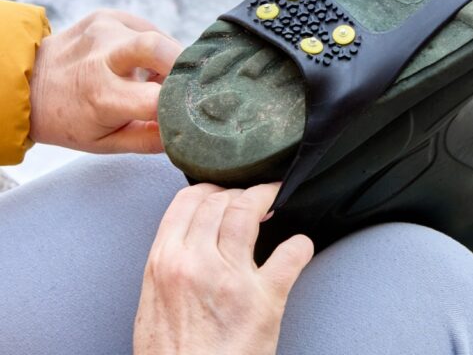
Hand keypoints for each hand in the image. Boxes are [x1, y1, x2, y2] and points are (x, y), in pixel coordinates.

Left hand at [29, 9, 181, 152]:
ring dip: (169, 59)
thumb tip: (184, 131)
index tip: (187, 111)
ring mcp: (103, 31)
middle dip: (184, 65)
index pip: (157, 98)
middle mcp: (101, 58)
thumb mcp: (106, 143)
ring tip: (157, 77)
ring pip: (159, 38)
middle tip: (188, 83)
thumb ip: (149, 140)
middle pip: (157, 47)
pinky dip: (154, 47)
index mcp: (103, 97)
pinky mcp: (106, 16)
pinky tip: (139, 61)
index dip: (180, 105)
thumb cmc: (70, 117)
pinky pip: (147, 29)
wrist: (28, 84)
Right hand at [134, 183, 313, 354]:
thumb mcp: (153, 302)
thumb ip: (170, 267)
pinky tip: (301, 245)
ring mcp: (231, 277)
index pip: (187, 202)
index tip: (223, 191)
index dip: (210, 189)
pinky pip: (290, 254)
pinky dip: (300, 245)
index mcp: (163, 263)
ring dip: (267, 197)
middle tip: (254, 196)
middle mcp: (195, 262)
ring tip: (276, 199)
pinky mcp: (265, 298)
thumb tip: (189, 244)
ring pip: (249, 212)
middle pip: (220, 201)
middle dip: (240, 191)